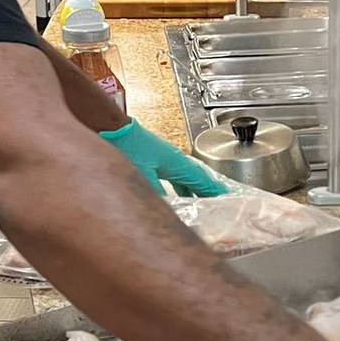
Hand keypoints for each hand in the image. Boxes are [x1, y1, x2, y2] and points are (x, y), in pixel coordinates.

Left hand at [100, 120, 228, 197]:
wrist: (110, 127)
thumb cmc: (127, 144)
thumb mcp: (143, 175)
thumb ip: (156, 195)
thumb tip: (166, 214)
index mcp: (177, 162)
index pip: (203, 181)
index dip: (216, 192)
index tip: (229, 201)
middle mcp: (174, 160)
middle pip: (198, 180)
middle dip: (209, 193)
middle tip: (220, 206)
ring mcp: (164, 159)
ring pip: (186, 178)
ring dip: (194, 190)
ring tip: (202, 204)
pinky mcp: (153, 160)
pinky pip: (174, 177)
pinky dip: (180, 187)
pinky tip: (176, 195)